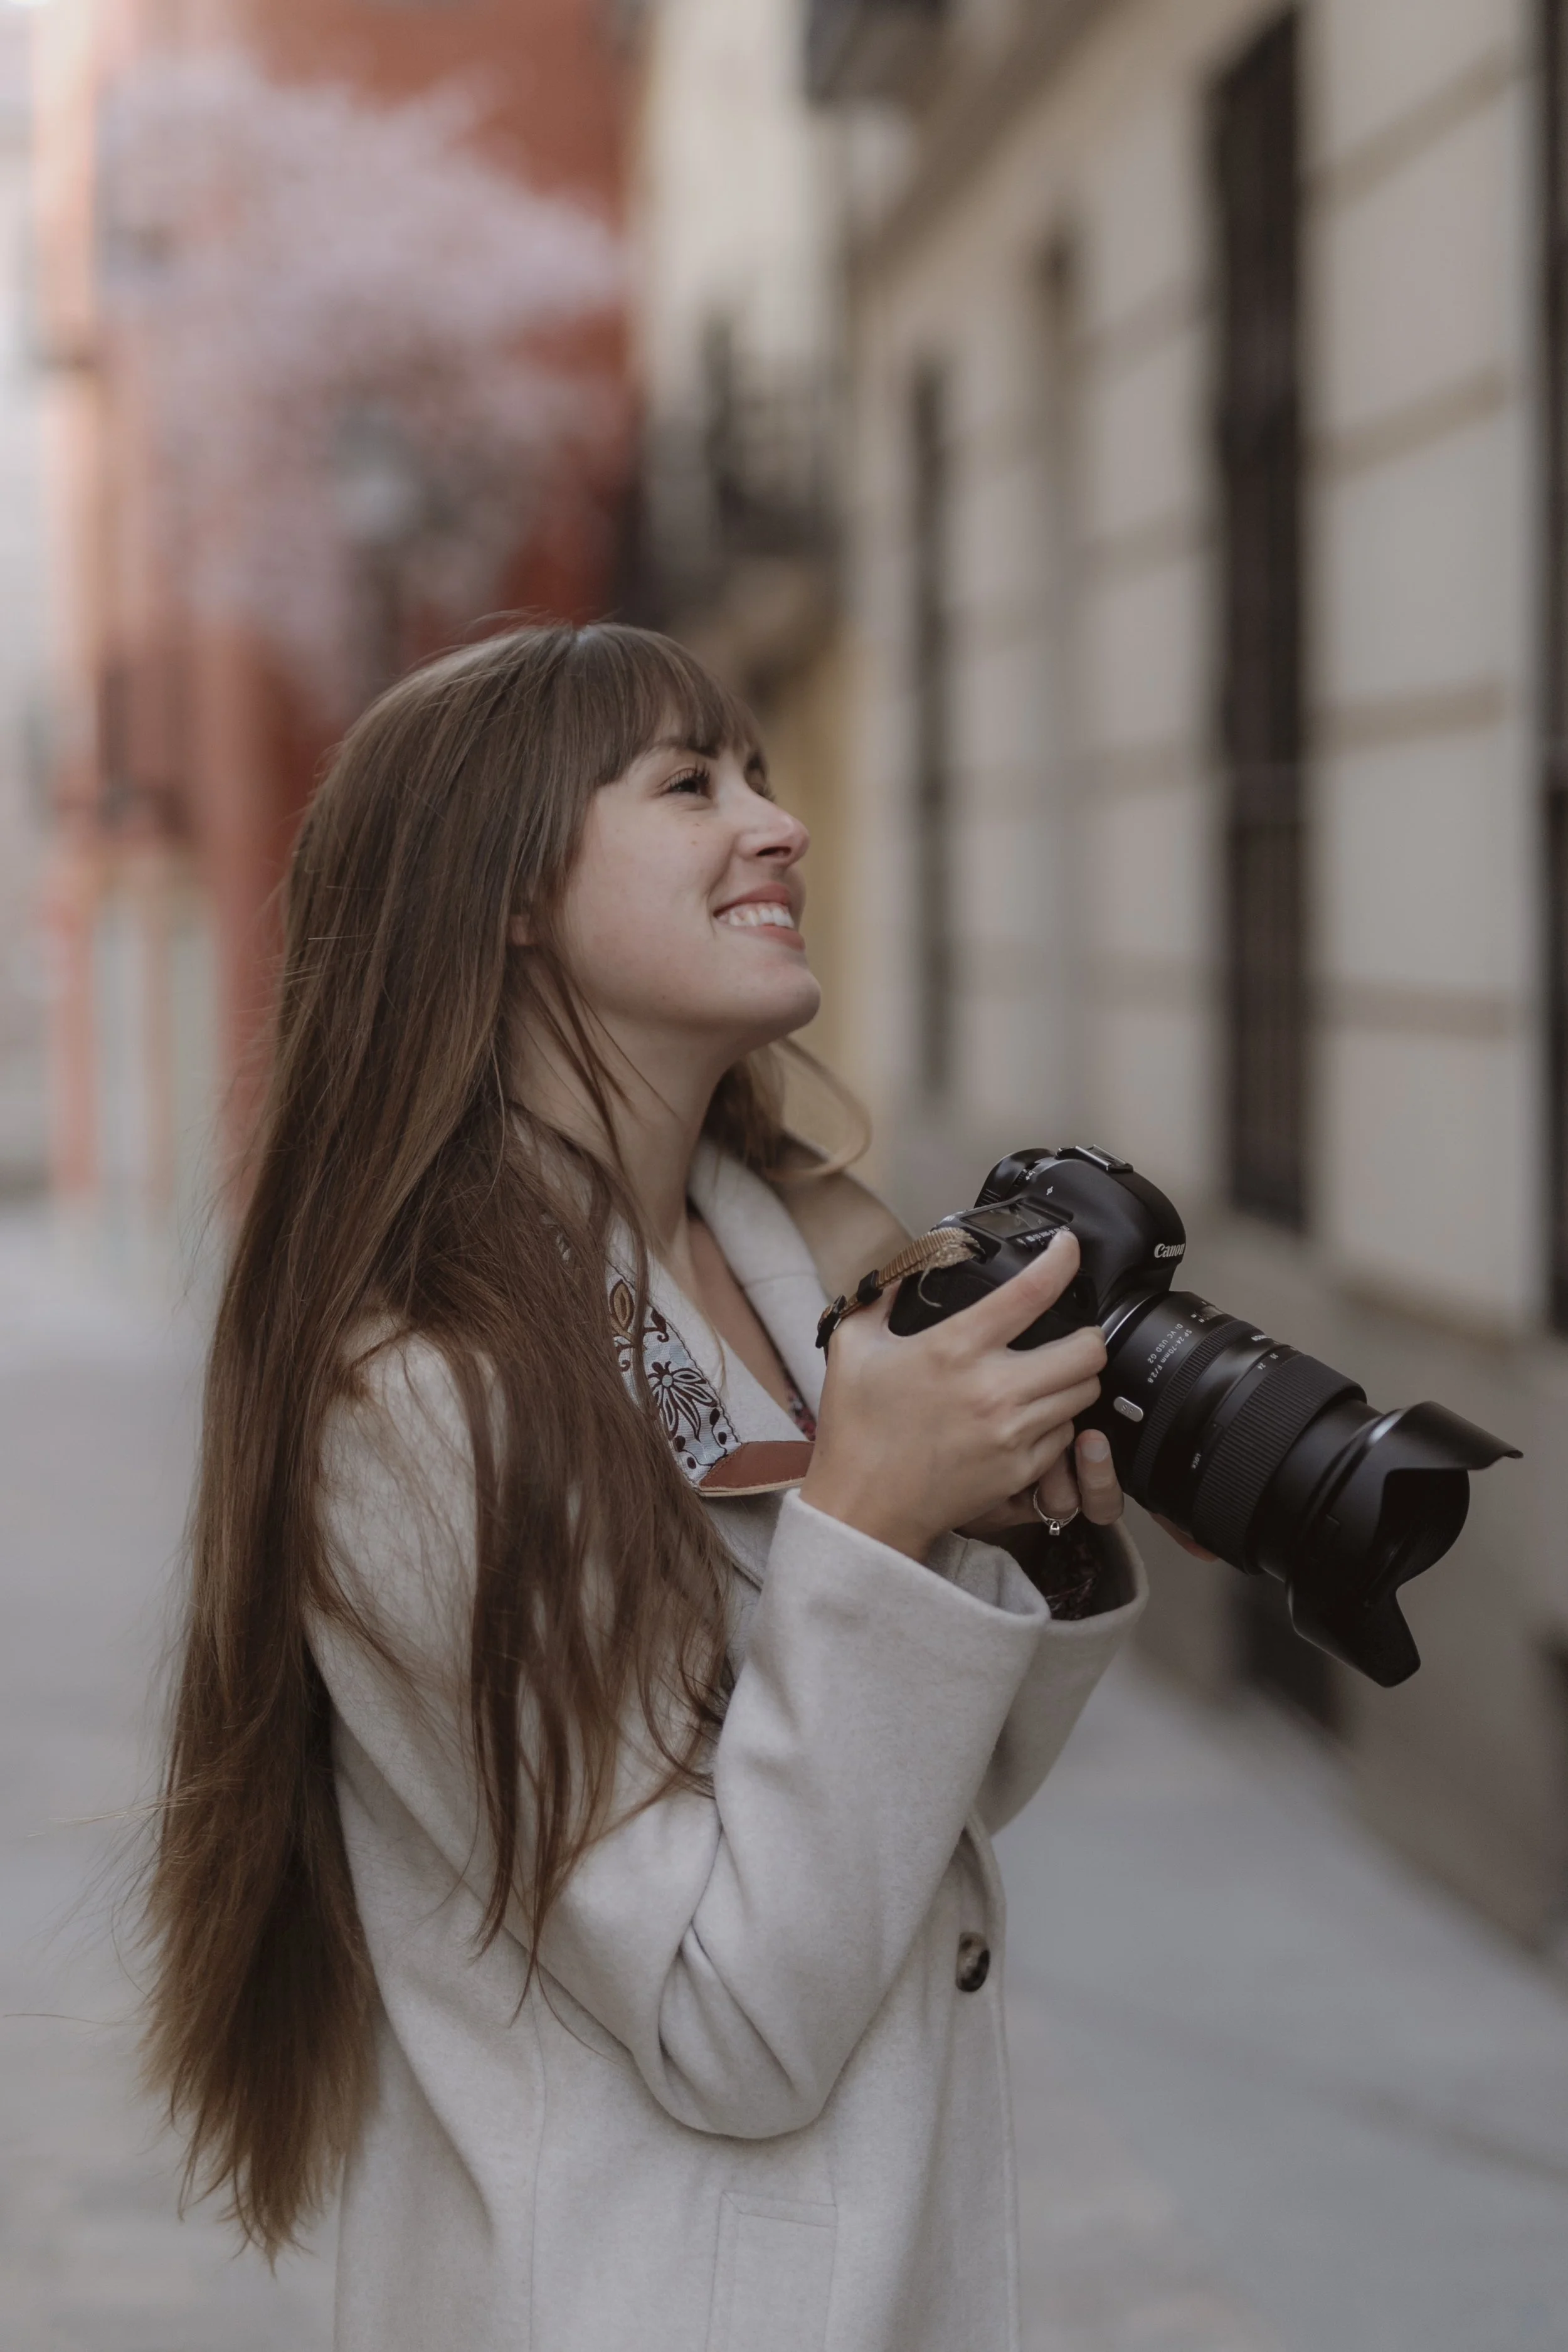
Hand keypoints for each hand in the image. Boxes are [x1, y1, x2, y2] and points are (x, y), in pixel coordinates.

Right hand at [800, 1230, 1106, 1560]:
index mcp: (955, 1349)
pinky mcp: (1021, 1471)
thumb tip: (901, 1269)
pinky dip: (1058, 1422)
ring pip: (1086, 1393)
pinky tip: (1032, 1417)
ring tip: (1053, 1375)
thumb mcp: (853, 1348)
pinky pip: (1066, 1436)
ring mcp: (1013, 1434)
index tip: (1068, 1248)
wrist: (863, 1509)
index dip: (1061, 1261)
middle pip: (1087, 1350)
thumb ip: (880, 1299)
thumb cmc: (856, 1431)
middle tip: (1071, 1332)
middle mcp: (994, 1389)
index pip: (1031, 1293)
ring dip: (1075, 1378)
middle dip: (1086, 1335)